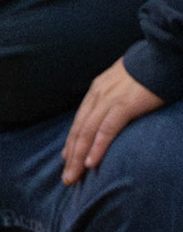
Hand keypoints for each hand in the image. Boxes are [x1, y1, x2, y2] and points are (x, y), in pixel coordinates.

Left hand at [61, 58, 162, 183]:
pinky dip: (97, 146)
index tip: (67, 158)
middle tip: (67, 178)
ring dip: (79, 157)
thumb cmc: (150, 70)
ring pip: (87, 132)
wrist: (164, 54)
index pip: (80, 121)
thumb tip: (114, 111)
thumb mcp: (125, 83)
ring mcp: (110, 99)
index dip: (72, 141)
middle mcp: (98, 95)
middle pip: (79, 130)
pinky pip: (107, 129)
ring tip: (73, 176)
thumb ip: (116, 97)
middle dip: (71, 156)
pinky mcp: (125, 104)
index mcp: (98, 90)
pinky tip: (92, 162)